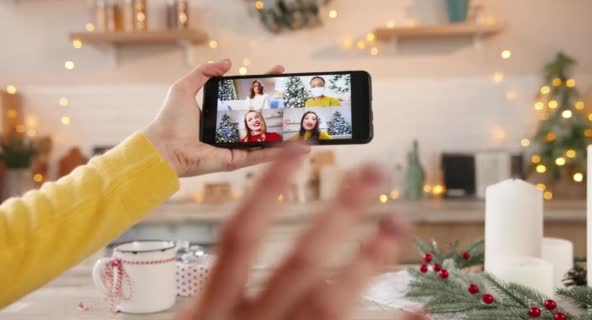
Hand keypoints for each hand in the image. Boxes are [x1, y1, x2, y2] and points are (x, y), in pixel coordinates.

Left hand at [143, 59, 308, 176]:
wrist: (162, 147)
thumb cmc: (169, 120)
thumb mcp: (184, 88)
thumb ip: (204, 73)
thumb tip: (227, 62)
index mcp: (220, 114)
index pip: (247, 96)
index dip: (262, 84)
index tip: (278, 72)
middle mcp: (229, 130)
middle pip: (260, 116)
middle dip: (279, 106)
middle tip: (296, 94)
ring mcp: (234, 146)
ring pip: (266, 138)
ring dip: (286, 133)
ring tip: (306, 125)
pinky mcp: (235, 161)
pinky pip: (260, 155)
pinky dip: (279, 153)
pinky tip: (298, 148)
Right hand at [178, 145, 422, 319]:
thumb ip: (215, 297)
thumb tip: (232, 254)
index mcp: (210, 314)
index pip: (239, 239)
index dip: (267, 191)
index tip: (295, 151)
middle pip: (300, 261)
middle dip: (339, 213)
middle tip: (373, 173)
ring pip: (332, 303)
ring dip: (370, 260)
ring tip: (398, 224)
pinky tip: (418, 313)